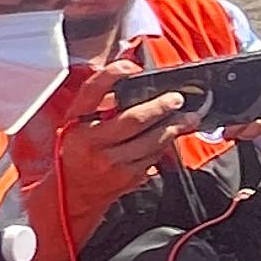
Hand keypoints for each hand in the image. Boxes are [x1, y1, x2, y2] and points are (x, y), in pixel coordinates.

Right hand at [44, 67, 192, 212]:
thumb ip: (96, 103)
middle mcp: (91, 142)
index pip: (92, 92)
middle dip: (160, 106)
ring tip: (188, 117)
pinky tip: (173, 135)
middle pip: (133, 120)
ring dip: (174, 127)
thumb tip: (127, 77)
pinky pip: (153, 157)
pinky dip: (166, 145)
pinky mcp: (127, 178)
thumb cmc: (76, 152)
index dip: (112, 75)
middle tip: (176, 98)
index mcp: (75, 123)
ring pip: (150, 142)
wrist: (71, 194)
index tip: (131, 66)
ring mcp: (110, 163)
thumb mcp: (75, 125)